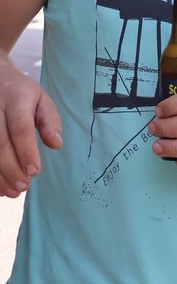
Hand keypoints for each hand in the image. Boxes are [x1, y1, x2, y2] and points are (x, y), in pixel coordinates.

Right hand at [0, 55, 61, 196]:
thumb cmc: (19, 92)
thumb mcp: (40, 98)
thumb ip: (49, 120)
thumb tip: (56, 144)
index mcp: (16, 97)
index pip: (20, 127)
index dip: (26, 150)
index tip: (34, 171)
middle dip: (11, 168)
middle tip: (24, 186)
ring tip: (12, 191)